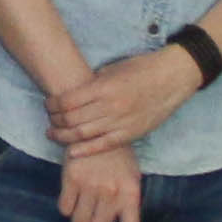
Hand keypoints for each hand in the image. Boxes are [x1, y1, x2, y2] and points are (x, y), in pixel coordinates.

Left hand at [47, 47, 199, 156]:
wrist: (173, 77)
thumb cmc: (141, 69)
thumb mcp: (112, 70)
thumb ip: (92, 85)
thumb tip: (72, 96)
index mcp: (103, 88)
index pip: (67, 102)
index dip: (52, 105)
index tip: (48, 105)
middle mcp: (110, 106)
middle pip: (71, 119)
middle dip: (54, 121)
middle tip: (49, 120)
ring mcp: (122, 122)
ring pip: (83, 135)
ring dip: (64, 136)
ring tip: (54, 134)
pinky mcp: (132, 134)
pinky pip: (104, 146)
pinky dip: (85, 150)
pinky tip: (71, 152)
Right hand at [57, 141, 144, 221]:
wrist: (96, 127)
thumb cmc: (116, 157)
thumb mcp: (130, 178)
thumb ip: (125, 203)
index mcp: (131, 195)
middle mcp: (112, 194)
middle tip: (94, 209)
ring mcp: (91, 187)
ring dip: (79, 215)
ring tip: (84, 197)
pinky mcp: (71, 180)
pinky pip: (64, 209)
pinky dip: (66, 204)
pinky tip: (73, 190)